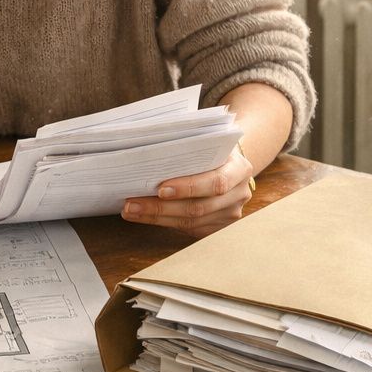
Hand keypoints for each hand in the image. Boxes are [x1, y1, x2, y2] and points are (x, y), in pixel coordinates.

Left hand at [120, 146, 255, 237]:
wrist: (231, 163)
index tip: (159, 189)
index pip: (215, 182)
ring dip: (157, 218)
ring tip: (131, 211)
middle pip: (199, 207)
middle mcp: (239, 194)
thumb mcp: (207, 142)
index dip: (188, 187)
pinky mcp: (219, 227)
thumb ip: (188, 148)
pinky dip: (164, 223)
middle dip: (161, 208)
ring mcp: (230, 213)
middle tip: (131, 204)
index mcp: (240, 169)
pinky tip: (144, 217)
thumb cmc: (211, 149)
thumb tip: (146, 154)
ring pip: (191, 222)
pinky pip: (189, 229)